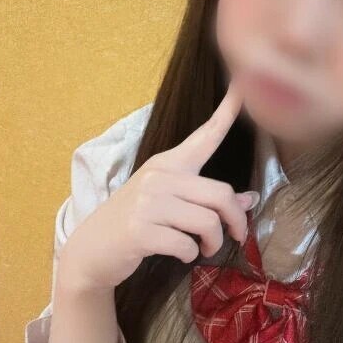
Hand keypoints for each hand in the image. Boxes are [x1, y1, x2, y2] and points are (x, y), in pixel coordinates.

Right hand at [60, 77, 258, 291]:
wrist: (92, 250)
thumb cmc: (135, 223)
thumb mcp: (168, 205)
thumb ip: (206, 199)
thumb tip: (250, 199)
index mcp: (167, 164)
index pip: (204, 136)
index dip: (226, 113)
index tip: (243, 87)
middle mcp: (158, 177)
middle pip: (221, 194)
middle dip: (236, 221)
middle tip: (236, 236)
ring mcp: (147, 203)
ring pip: (208, 223)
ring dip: (212, 243)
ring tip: (204, 248)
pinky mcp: (140, 230)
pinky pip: (186, 245)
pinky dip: (190, 255)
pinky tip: (179, 254)